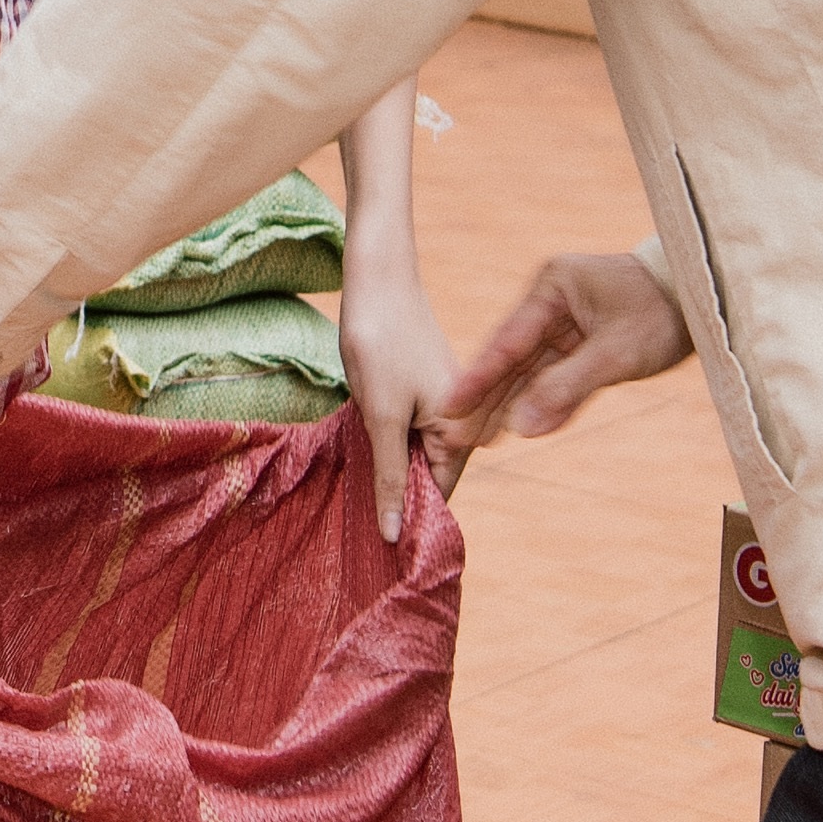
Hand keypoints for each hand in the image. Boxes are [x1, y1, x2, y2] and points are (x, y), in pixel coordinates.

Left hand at [332, 259, 459, 543]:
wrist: (377, 278)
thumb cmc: (380, 343)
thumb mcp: (382, 416)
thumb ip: (391, 476)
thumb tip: (394, 533)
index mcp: (464, 430)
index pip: (438, 494)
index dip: (405, 517)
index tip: (373, 542)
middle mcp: (466, 420)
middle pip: (430, 476)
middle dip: (396, 493)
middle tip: (356, 515)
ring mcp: (449, 403)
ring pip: (419, 454)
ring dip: (390, 468)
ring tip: (357, 486)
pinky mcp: (430, 390)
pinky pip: (413, 432)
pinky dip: (390, 444)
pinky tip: (366, 448)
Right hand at [429, 249, 692, 469]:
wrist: (705, 298)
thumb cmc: (663, 312)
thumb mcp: (617, 352)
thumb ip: (567, 388)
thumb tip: (522, 427)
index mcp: (553, 288)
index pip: (507, 342)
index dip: (478, 379)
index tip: (449, 407)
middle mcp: (552, 302)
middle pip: (512, 359)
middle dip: (485, 399)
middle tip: (454, 435)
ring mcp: (567, 322)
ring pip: (530, 372)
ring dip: (507, 405)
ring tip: (477, 439)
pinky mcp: (583, 342)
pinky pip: (555, 377)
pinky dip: (540, 401)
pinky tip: (519, 426)